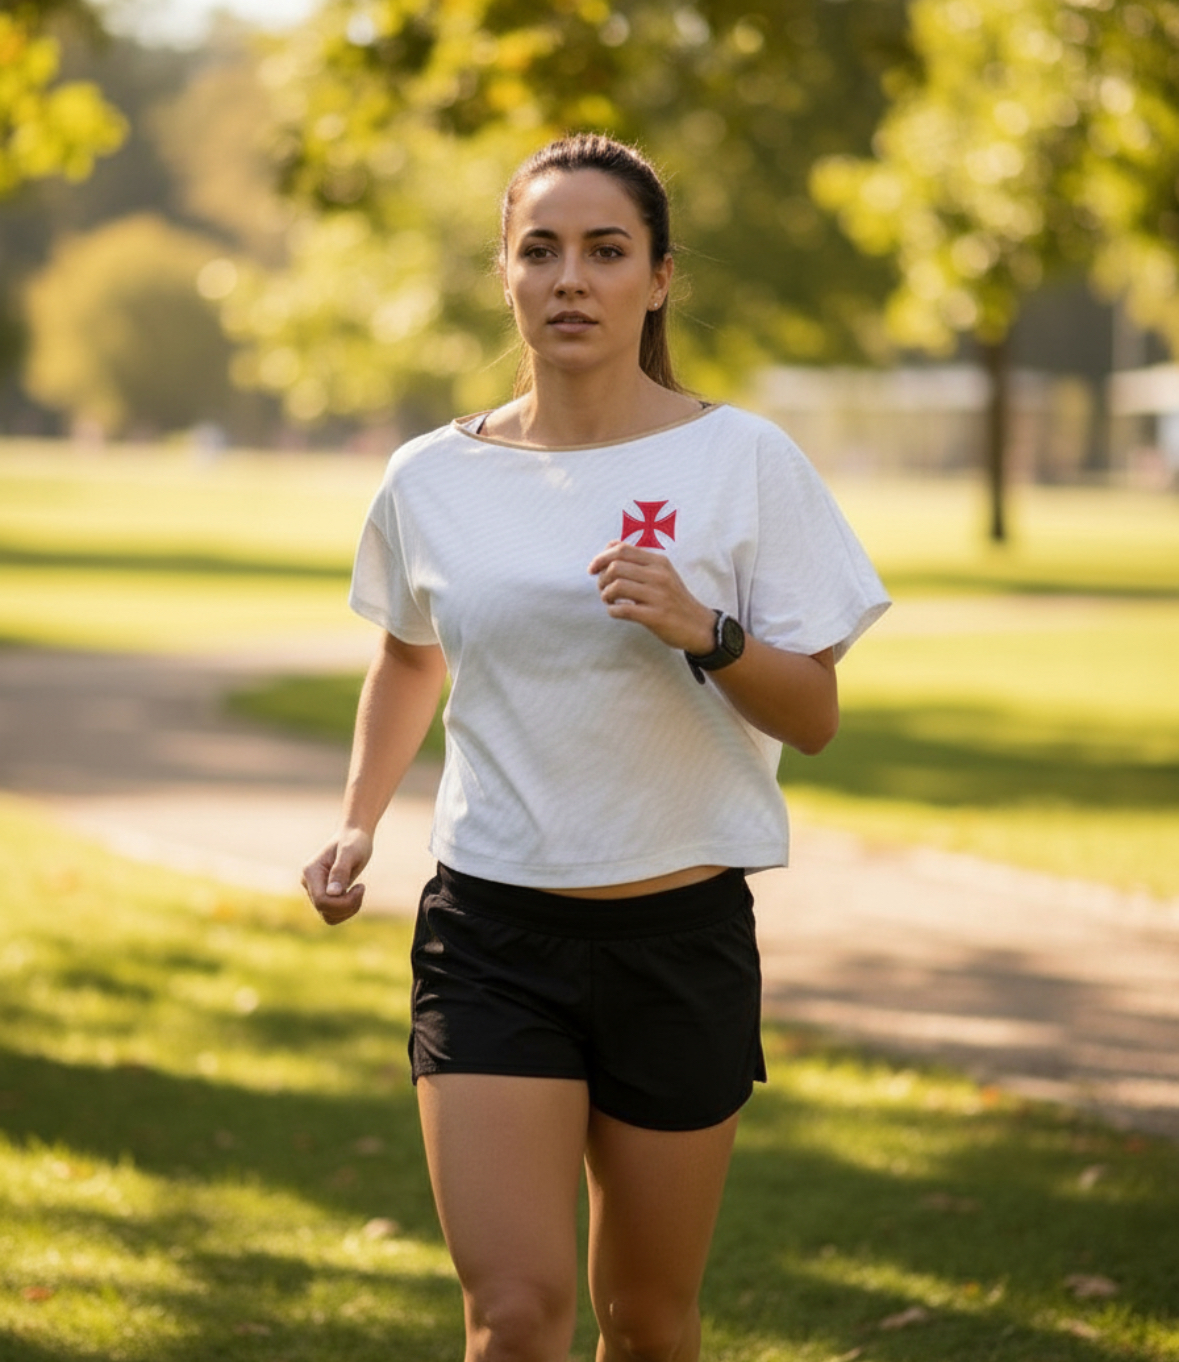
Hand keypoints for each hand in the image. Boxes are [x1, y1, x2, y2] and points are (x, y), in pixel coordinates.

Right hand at [301, 828, 372, 925]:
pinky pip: (332, 914)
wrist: (355, 835)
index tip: (361, 887)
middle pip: (325, 910)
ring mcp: (314, 890)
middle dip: (347, 905)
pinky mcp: (323, 895)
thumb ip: (340, 871)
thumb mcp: (350, 853)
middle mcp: (308, 883)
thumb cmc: (354, 841)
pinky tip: (355, 895)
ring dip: (348, 910)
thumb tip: (332, 893)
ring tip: (359, 892)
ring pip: (328, 916)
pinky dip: (347, 910)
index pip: (322, 900)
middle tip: (362, 888)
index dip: (343, 902)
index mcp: (310, 872)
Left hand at [588, 540, 716, 652]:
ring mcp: (658, 596)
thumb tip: (609, 546)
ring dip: (606, 595)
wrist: (698, 626)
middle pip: (615, 567)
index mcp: (659, 562)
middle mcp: (659, 575)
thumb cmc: (674, 599)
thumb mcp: (662, 573)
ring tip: (609, 601)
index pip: (621, 549)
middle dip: (601, 579)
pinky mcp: (655, 616)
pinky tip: (616, 612)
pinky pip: (623, 609)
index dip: (601, 558)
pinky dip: (613, 611)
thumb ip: (638, 560)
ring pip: (617, 586)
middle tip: (603, 589)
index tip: (593, 569)